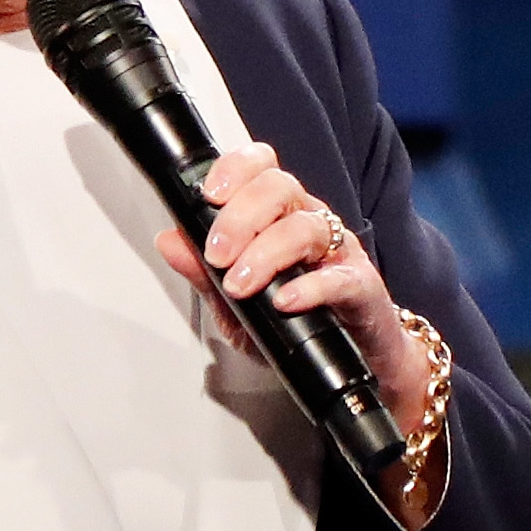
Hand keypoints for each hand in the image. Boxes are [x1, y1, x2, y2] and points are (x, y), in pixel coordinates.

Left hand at [151, 142, 430, 438]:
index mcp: (279, 215)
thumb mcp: (236, 304)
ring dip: (266, 253)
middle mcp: (309, 221)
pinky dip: (309, 287)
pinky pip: (339, 277)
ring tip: (241, 285)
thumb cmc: (296, 324)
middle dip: (240, 218)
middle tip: (217, 255)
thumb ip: (204, 273)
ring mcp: (339, 251)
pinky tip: (286, 302)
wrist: (353, 361)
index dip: (234, 170)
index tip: (208, 196)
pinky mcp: (362, 286)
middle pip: (280, 188)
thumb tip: (168, 241)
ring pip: (305, 227)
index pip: (260, 168)